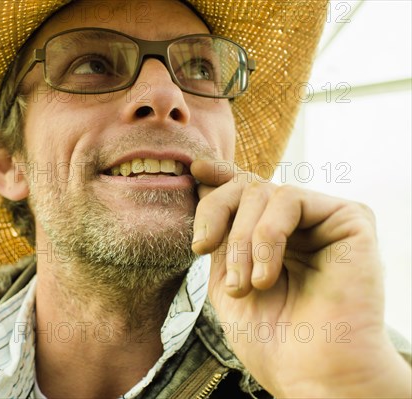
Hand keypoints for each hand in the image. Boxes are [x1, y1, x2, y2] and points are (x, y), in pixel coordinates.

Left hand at [191, 159, 410, 397]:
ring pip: (264, 192)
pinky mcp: (349, 219)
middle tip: (203, 252)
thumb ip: (220, 234)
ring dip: (242, 240)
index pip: (245, 192)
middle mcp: (300, 225)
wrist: (310, 373)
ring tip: (247, 285)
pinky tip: (267, 275)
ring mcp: (324, 220)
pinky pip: (291, 199)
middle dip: (216, 215)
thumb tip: (203, 184)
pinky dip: (267, 235)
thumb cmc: (272, 338)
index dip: (219, 177)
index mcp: (274, 237)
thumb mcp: (227, 280)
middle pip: (246, 185)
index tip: (194, 170)